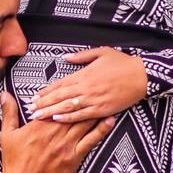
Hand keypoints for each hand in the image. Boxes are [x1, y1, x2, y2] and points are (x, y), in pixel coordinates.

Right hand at [0, 92, 114, 172]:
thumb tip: (5, 94)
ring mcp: (66, 145)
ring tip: (106, 99)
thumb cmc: (14, 162)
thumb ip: (9, 112)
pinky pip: (91, 140)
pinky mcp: (73, 157)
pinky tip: (109, 120)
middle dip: (84, 99)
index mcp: (39, 125)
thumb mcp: (7, 134)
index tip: (75, 87)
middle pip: (73, 111)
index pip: (55, 104)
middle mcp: (54, 132)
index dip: (66, 95)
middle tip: (97, 88)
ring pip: (83, 122)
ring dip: (95, 110)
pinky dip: (101, 129)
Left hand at [29, 47, 147, 121]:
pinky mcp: (102, 109)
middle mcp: (86, 87)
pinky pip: (82, 115)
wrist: (142, 75)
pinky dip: (69, 117)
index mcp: (84, 73)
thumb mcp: (101, 52)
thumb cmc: (123, 63)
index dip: (45, 91)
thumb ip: (81, 56)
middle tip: (29, 109)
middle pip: (59, 96)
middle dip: (43, 103)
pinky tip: (57, 119)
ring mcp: (94, 99)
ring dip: (51, 111)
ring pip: (67, 106)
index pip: (60, 83)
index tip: (33, 96)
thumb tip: (66, 58)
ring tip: (38, 116)